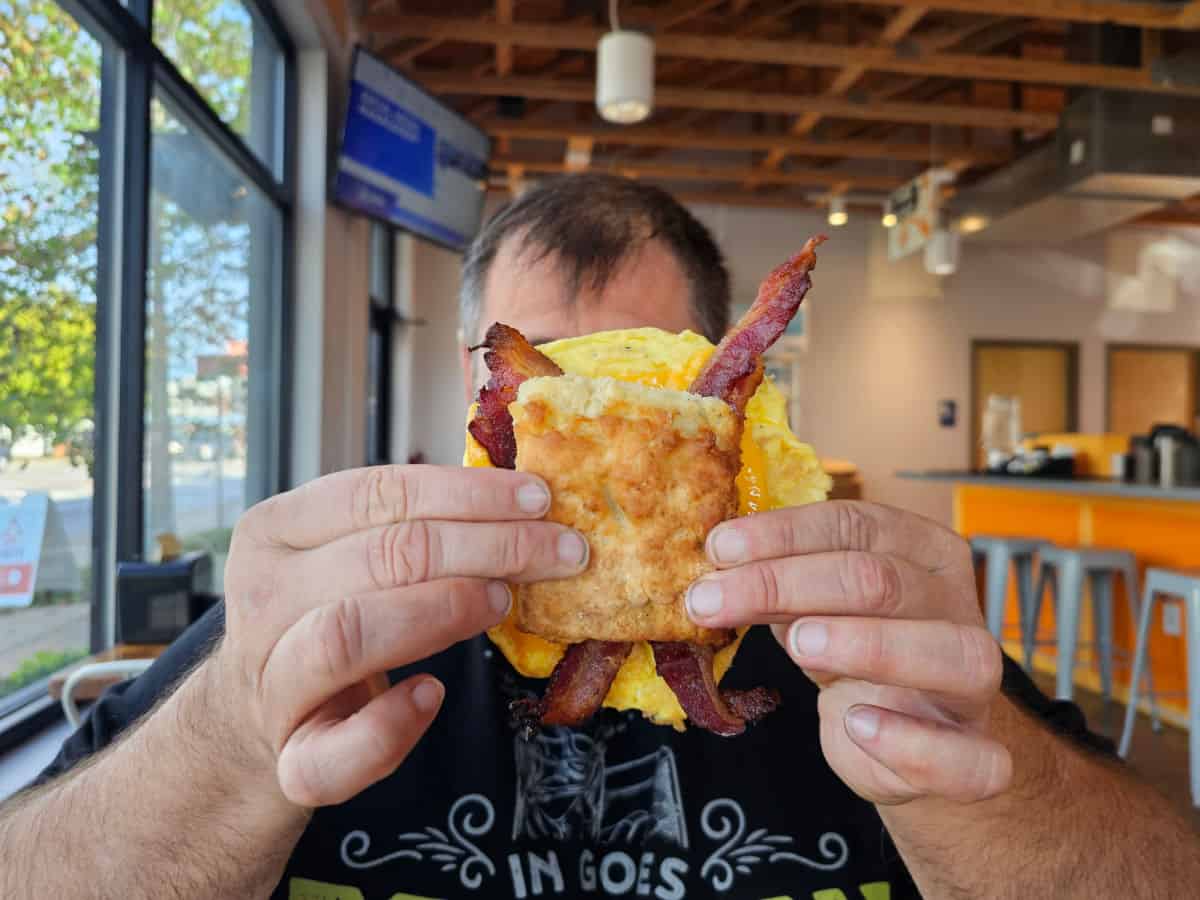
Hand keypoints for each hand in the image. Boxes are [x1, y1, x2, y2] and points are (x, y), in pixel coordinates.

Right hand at [213, 465, 588, 807]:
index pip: (377, 493)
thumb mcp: (345, 557)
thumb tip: (522, 501)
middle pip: (380, 556)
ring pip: (348, 633)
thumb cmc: (321, 619)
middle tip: (556, 552)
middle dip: (485, 547)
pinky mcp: (290, 760)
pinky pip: (336, 750)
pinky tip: (432, 695)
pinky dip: (391, 725)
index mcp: (275, 531)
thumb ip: (409, 527)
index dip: (467, 492)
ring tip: (501, 603)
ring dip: (440, 612)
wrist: (256, 722)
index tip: (539, 498)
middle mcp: (261, 599)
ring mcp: (268, 683)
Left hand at [686, 501, 1010, 805]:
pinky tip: (856, 723)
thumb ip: (777, 587)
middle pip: (882, 580)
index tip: (717, 550)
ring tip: (798, 645)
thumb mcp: (814, 608)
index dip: (781, 534)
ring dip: (867, 644)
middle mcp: (955, 605)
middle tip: (712, 601)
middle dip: (786, 585)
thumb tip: (714, 568)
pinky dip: (910, 740)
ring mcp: (974, 682)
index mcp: (919, 551)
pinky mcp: (976, 752)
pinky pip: (969, 754)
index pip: (852, 525)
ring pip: (951, 652)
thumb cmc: (858, 650)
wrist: (914, 735)